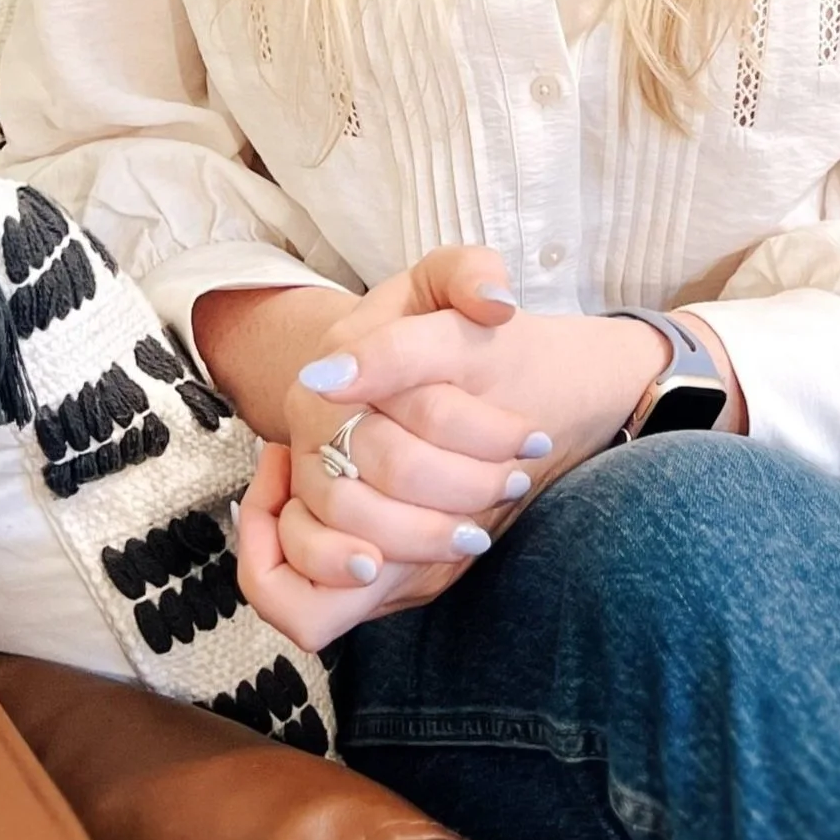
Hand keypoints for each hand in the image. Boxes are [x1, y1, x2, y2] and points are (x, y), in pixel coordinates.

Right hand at [276, 247, 548, 589]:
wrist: (409, 378)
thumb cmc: (443, 335)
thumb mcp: (454, 283)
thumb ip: (471, 273)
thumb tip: (493, 301)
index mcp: (348, 345)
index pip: (422, 401)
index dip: (483, 428)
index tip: (533, 439)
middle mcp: (313, 407)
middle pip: (392, 461)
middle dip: (465, 483)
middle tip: (516, 484)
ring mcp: (305, 460)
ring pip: (354, 515)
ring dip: (426, 532)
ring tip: (482, 531)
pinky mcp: (309, 509)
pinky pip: (316, 553)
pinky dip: (358, 565)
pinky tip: (406, 566)